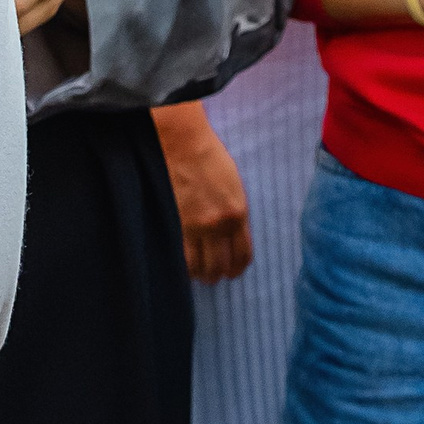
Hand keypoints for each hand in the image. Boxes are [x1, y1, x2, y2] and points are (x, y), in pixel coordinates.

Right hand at [152, 102, 251, 280]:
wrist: (185, 146)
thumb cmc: (210, 159)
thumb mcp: (234, 187)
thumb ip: (234, 212)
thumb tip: (231, 233)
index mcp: (240, 213)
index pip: (243, 253)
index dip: (238, 268)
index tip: (233, 272)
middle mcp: (222, 224)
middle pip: (222, 264)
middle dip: (219, 275)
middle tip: (214, 277)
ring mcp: (200, 227)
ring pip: (203, 266)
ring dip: (202, 275)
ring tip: (200, 276)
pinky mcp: (180, 225)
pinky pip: (184, 257)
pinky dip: (186, 267)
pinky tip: (186, 267)